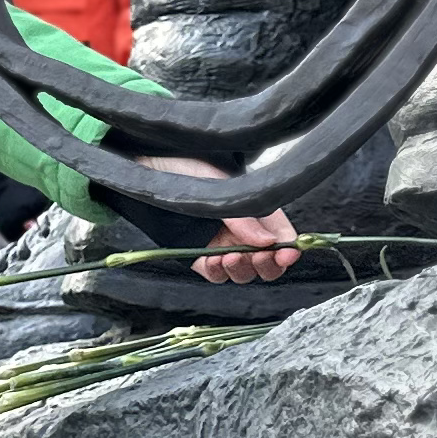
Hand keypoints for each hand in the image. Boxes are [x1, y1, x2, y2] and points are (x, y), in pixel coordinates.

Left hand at [140, 154, 298, 284]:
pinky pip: (212, 273)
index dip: (287, 249)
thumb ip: (243, 217)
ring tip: (230, 258)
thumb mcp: (220, 185)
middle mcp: (240, 231)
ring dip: (242, 270)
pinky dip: (216, 272)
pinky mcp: (194, 254)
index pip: (281, 237)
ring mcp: (218, 244)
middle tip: (261, 257)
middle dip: (268, 264)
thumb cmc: (186, 164)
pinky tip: (213, 261)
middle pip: (265, 262)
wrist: (148, 163)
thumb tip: (269, 242)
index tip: (288, 254)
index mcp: (255, 211)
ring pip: (241, 272)